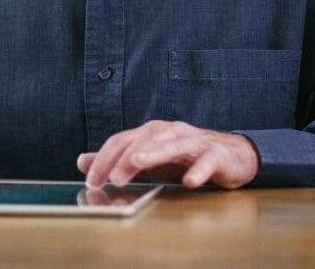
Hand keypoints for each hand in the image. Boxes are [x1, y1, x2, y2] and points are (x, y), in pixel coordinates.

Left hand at [77, 120, 258, 189]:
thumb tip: (83, 161)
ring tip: (137, 163)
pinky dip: (198, 171)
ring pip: (171, 145)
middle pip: (143, 141)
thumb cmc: (186, 157)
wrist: (232, 155)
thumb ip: (117, 160)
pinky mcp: (215, 154)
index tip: (91, 180)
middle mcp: (169, 131)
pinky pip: (206, 161)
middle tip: (112, 179)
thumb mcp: (148, 159)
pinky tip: (189, 182)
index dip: (104, 159)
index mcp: (150, 133)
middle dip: (125, 159)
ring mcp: (193, 140)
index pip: (121, 141)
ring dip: (153, 154)